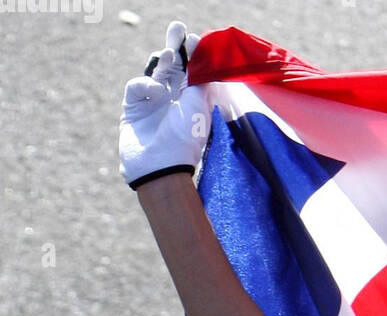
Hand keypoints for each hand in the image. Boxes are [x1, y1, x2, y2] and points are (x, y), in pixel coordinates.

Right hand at [119, 20, 208, 189]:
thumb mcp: (198, 107)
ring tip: (169, 51)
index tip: (195, 38)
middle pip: (174, 67)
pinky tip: (154, 89)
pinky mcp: (133, 106)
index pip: (192, 72)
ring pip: (155, 72)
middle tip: (177, 27)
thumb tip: (204, 58)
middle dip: (175, 47)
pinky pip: (137, 85)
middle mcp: (173, 101)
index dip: (193, 55)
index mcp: (192, 102)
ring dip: (162, 60)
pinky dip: (144, 83)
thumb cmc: (185, 139)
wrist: (160, 166)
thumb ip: (199, 80)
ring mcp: (152, 102)